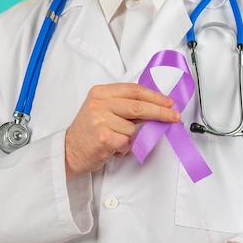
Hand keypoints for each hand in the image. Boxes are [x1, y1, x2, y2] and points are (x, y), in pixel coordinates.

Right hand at [65, 83, 179, 178]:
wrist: (68, 151)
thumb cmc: (88, 132)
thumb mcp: (102, 110)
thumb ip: (125, 106)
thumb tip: (155, 107)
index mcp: (100, 93)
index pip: (134, 90)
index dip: (155, 96)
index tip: (169, 102)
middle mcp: (99, 104)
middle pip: (139, 105)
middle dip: (161, 112)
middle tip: (174, 116)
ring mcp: (101, 120)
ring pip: (134, 129)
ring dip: (130, 138)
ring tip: (115, 140)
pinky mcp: (104, 138)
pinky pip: (128, 143)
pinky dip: (125, 148)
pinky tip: (112, 148)